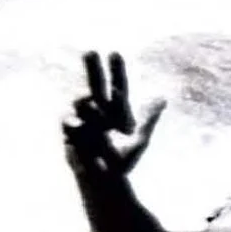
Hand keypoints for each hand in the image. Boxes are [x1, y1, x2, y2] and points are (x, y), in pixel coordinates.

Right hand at [63, 51, 166, 179]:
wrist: (105, 181)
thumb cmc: (122, 160)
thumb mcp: (139, 139)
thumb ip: (148, 118)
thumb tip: (162, 97)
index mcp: (118, 112)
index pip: (117, 87)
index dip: (116, 71)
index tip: (114, 53)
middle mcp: (99, 112)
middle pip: (96, 86)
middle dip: (93, 69)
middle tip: (90, 51)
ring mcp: (84, 121)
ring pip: (81, 103)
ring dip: (84, 101)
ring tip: (87, 100)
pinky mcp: (71, 133)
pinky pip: (68, 122)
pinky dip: (71, 120)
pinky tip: (75, 122)